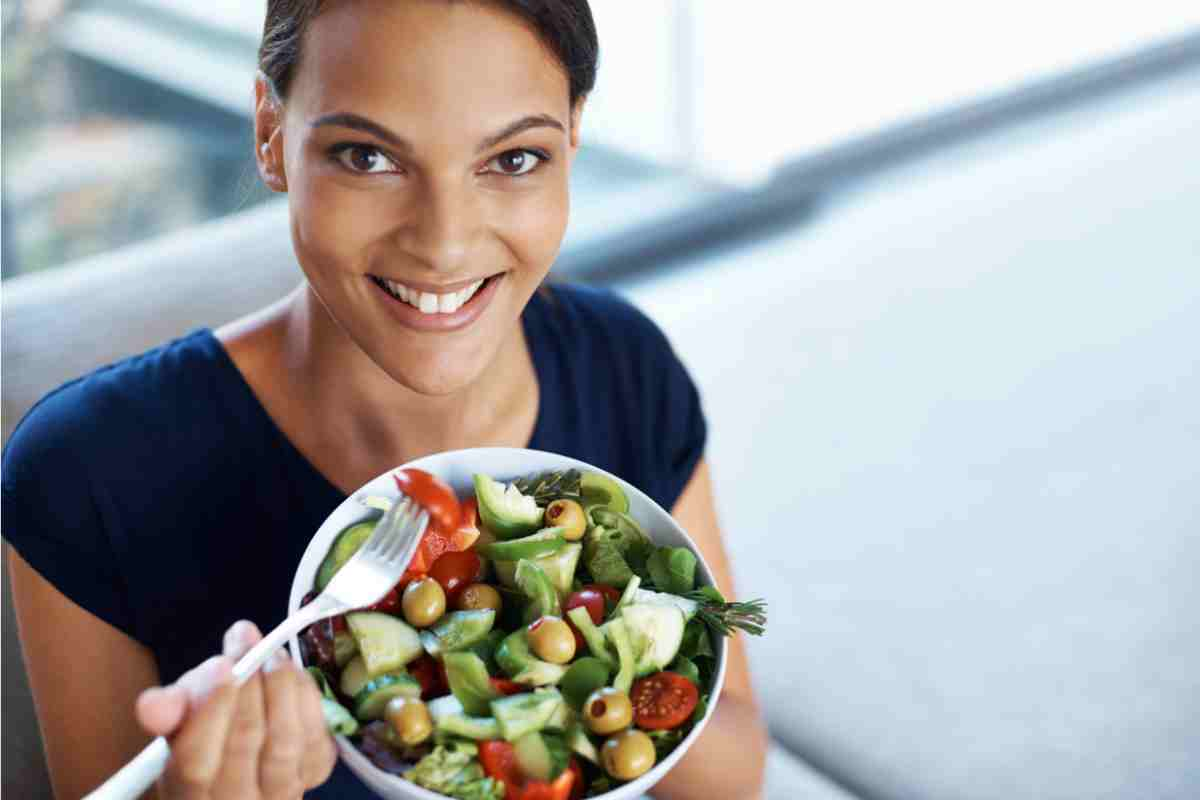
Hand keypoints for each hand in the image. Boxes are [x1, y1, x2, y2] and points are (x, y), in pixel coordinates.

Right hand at [134, 620, 337, 798]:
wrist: (242, 763)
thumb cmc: (203, 737)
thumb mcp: (178, 722)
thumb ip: (168, 710)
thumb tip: (151, 703)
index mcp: (188, 794)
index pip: (195, 759)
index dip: (211, 708)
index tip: (220, 664)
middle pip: (245, 741)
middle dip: (248, 684)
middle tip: (245, 642)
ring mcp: (277, 793)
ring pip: (284, 739)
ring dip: (280, 686)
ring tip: (270, 654)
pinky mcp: (313, 774)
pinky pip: (315, 736)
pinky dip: (306, 699)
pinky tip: (293, 676)